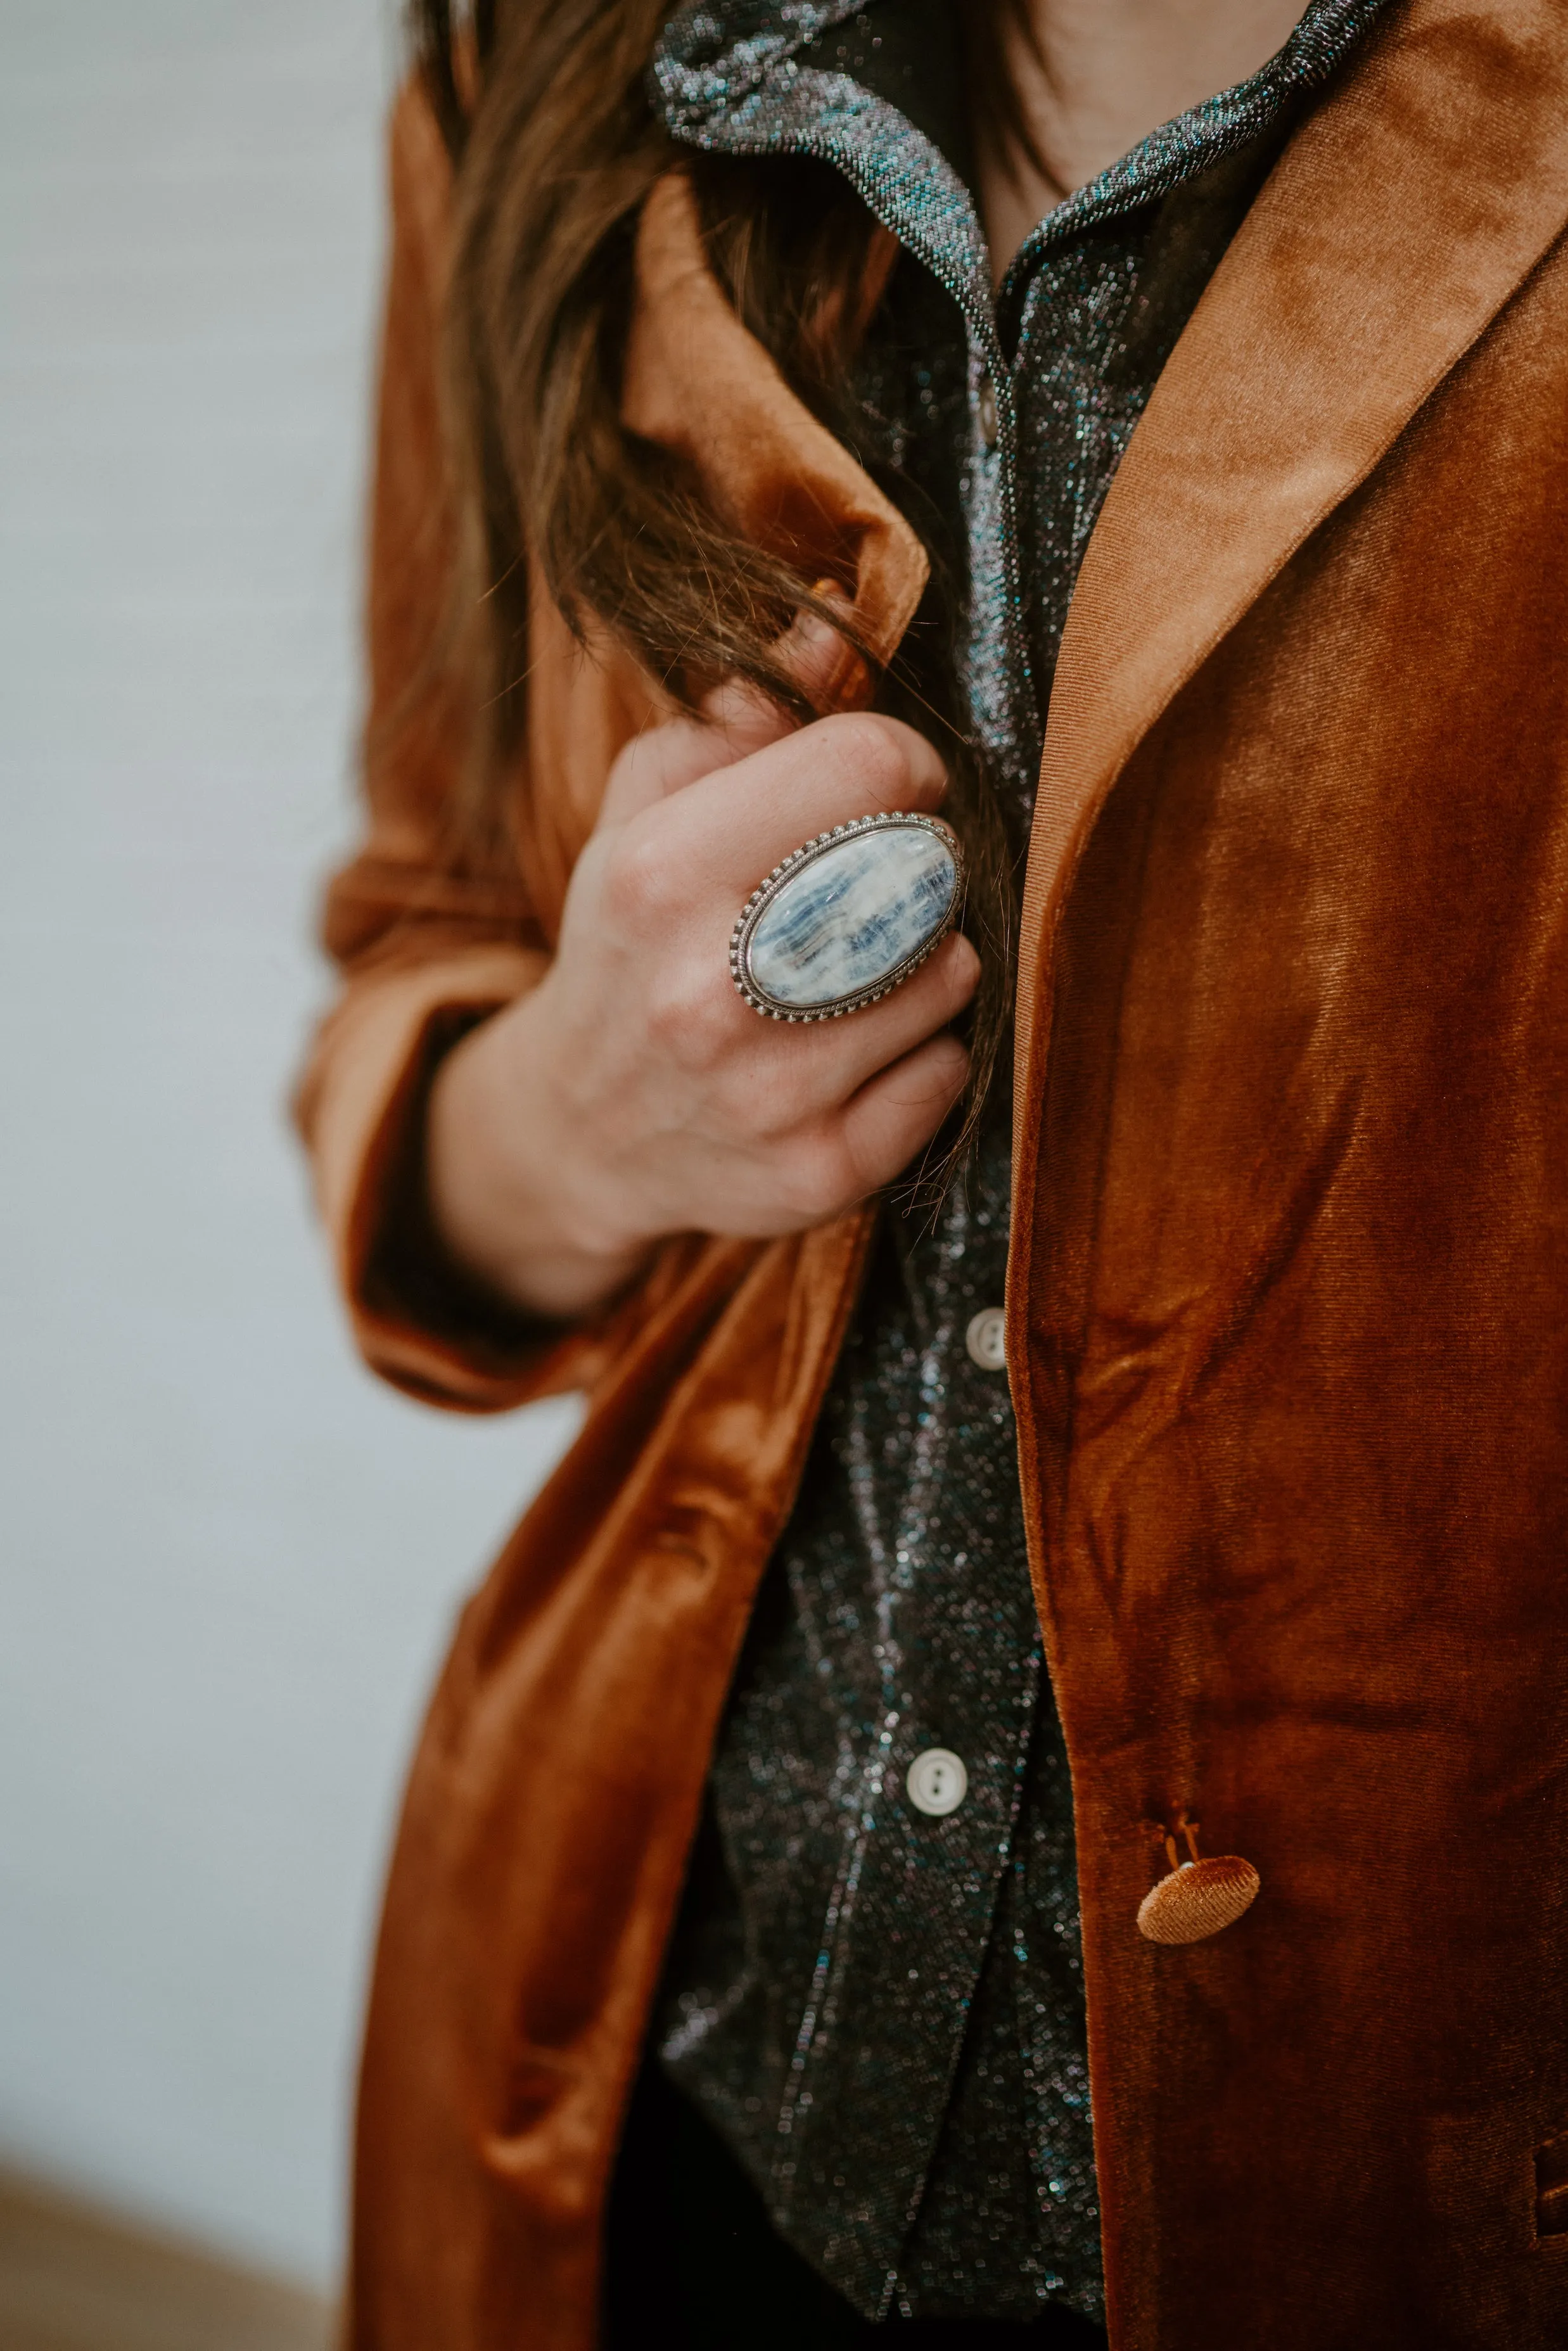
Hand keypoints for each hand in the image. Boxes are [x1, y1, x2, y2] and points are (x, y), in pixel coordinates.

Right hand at [427, 617, 978, 1317]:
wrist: (582, 1129)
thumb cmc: (631, 942)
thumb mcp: (646, 812)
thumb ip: (738, 719)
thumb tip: (831, 625)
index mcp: (662, 874)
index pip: (870, 766)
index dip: (902, 764)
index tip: (888, 788)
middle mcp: (712, 989)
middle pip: (924, 868)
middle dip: (920, 862)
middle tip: (878, 883)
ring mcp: (769, 1093)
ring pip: (951, 973)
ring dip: (930, 959)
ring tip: (862, 967)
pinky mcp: (819, 1172)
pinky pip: (949, 1073)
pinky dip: (926, 1051)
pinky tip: (862, 1048)